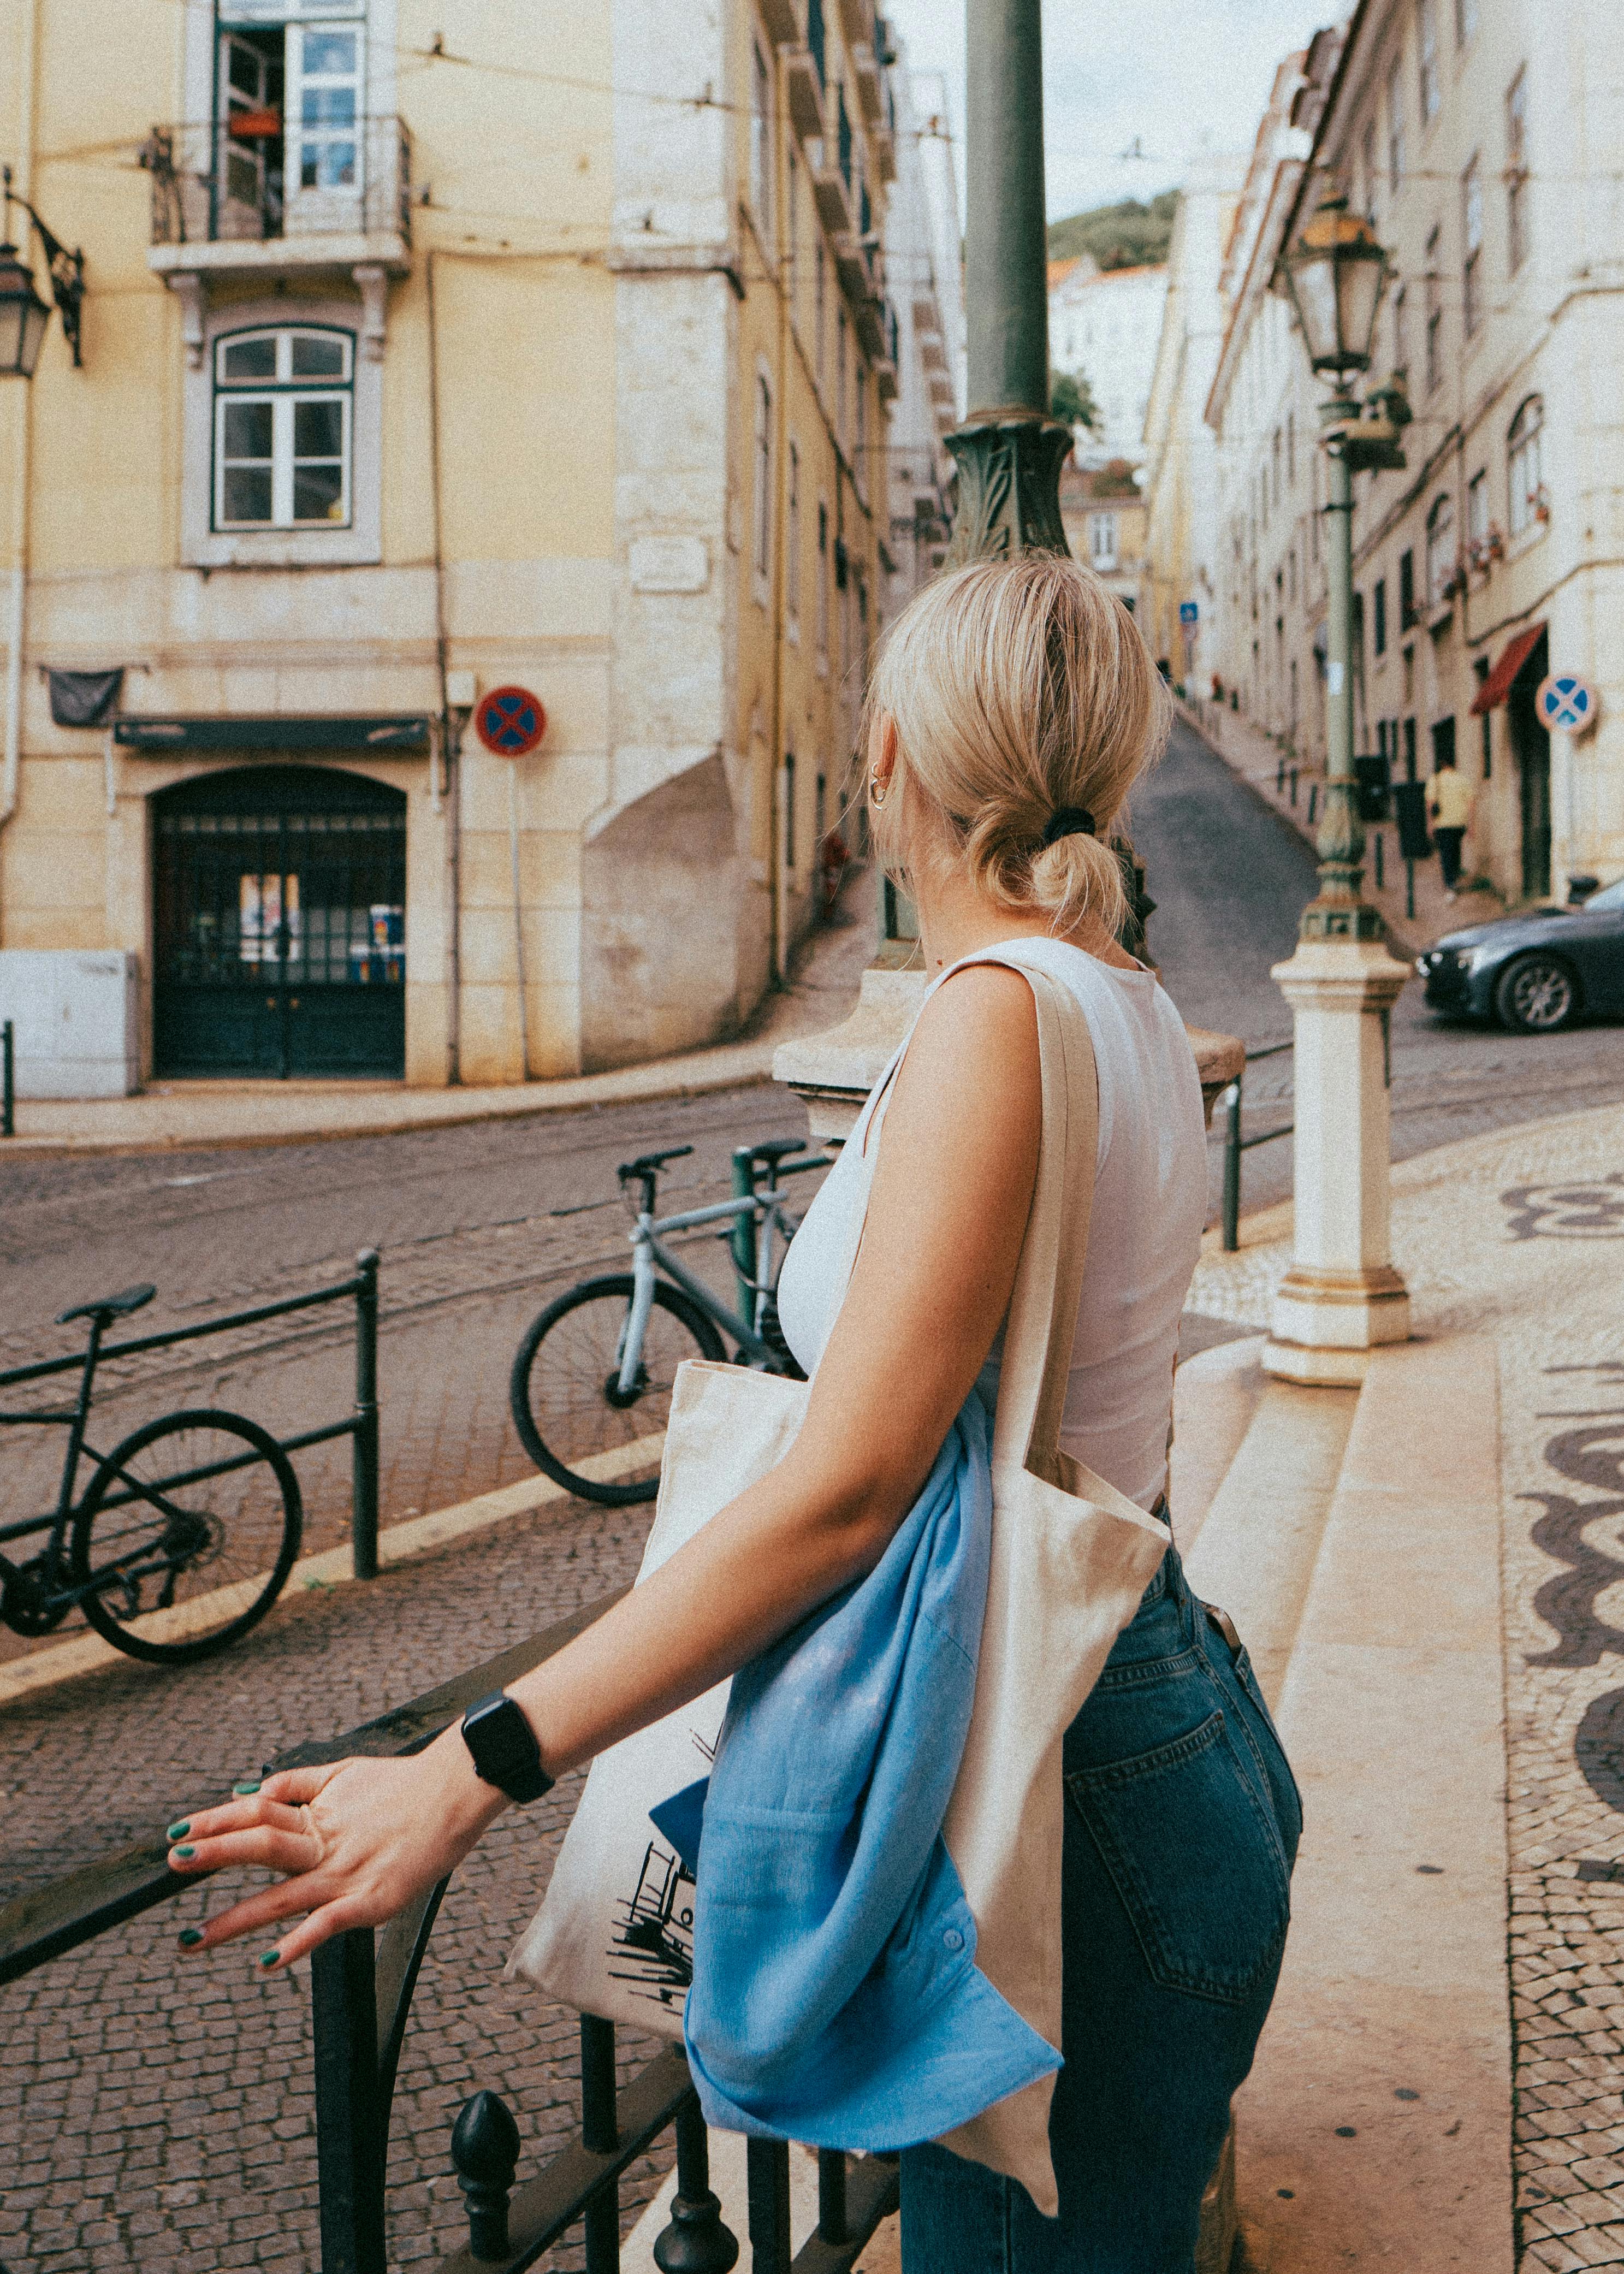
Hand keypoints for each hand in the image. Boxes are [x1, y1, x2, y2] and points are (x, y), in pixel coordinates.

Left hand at [165, 1732, 505, 1971]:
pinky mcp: (372, 1900)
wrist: (455, 1793)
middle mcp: (326, 1844)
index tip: (179, 1831)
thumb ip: (297, 1783)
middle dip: (214, 1857)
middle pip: (260, 1847)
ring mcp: (347, 1874)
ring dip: (233, 1920)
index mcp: (318, 1813)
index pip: (256, 1813)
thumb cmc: (403, 1785)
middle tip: (173, 1865)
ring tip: (194, 1938)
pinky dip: (298, 1944)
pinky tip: (270, 1961)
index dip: (215, 1821)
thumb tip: (251, 1791)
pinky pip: (327, 1924)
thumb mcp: (344, 1772)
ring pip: (281, 1897)